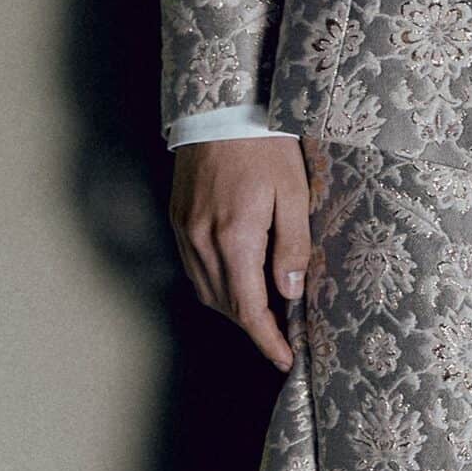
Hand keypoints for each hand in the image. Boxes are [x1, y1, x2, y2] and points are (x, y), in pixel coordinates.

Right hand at [170, 137, 311, 374]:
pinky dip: (216, 285)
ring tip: (266, 312)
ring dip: (234, 308)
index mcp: (235, 238)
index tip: (285, 360)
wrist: (220, 109)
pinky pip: (194, 268)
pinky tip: (238, 280)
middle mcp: (202, 242)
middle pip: (226, 305)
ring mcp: (185, 231)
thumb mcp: (294, 193)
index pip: (249, 308)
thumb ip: (293, 245)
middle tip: (285, 337)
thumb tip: (291, 291)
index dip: (267, 340)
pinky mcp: (177, 220)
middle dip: (254, 327)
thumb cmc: (264, 146)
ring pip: (206, 291)